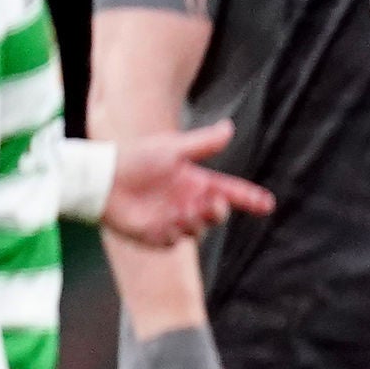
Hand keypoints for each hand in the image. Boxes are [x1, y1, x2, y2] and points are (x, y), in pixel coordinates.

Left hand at [102, 122, 272, 245]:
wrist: (102, 180)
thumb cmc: (134, 159)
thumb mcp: (172, 148)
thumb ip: (203, 143)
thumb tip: (229, 127)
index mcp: (196, 182)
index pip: (230, 192)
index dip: (249, 198)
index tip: (267, 203)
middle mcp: (188, 203)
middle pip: (218, 214)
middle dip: (218, 211)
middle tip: (213, 203)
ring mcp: (174, 221)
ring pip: (199, 230)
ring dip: (194, 221)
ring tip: (180, 212)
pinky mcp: (157, 235)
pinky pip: (176, 241)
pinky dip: (174, 233)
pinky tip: (164, 221)